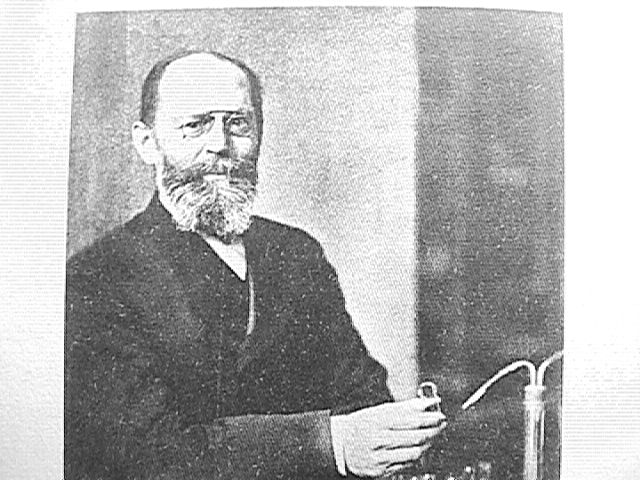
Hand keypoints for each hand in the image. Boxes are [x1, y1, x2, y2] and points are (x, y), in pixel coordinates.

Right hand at [332, 397, 446, 477]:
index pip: (409, 419)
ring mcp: (380, 457)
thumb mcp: (377, 412)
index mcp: (376, 421)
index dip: (428, 416)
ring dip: (428, 443)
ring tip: (433, 435)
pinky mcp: (382, 470)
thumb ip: (402, 408)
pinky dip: (417, 455)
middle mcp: (378, 440)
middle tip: (441, 423)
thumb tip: (426, 403)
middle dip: (432, 429)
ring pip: (413, 452)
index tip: (439, 412)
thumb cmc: (361, 426)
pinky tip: (421, 448)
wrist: (341, 447)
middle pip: (414, 435)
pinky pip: (406, 464)